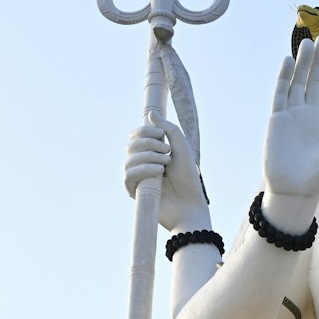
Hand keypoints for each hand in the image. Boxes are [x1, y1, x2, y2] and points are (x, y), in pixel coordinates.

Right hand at [125, 112, 208, 231]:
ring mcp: (137, 177)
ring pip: (129, 159)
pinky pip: (129, 175)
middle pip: (131, 145)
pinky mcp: (134, 191)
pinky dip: (143, 170)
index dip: (145, 130)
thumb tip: (150, 115)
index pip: (136, 135)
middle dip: (149, 143)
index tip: (162, 134)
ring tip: (166, 163)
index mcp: (151, 152)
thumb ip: (168, 129)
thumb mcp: (182, 147)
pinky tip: (158, 172)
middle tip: (167, 151)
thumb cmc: (188, 177)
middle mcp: (141, 163)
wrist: (190, 203)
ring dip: (149, 157)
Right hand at [263, 35, 318, 203]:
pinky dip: (284, 77)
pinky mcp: (277, 119)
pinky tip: (288, 61)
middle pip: (315, 79)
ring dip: (302, 63)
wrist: (295, 191)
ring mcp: (293, 114)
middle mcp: (312, 113)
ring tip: (308, 43)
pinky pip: (281, 93)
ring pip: (298, 82)